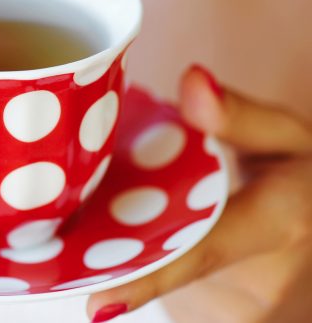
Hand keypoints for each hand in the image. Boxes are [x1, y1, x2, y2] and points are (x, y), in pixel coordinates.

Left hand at [87, 65, 311, 321]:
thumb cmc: (302, 174)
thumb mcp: (287, 135)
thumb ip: (240, 114)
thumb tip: (193, 81)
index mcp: (280, 220)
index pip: (202, 249)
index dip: (148, 276)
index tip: (97, 301)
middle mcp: (261, 281)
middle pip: (166, 264)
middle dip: (120, 241)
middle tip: (90, 210)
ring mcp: (244, 310)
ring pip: (166, 284)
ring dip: (140, 251)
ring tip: (144, 213)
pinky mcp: (226, 320)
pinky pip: (176, 297)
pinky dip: (157, 268)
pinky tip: (161, 239)